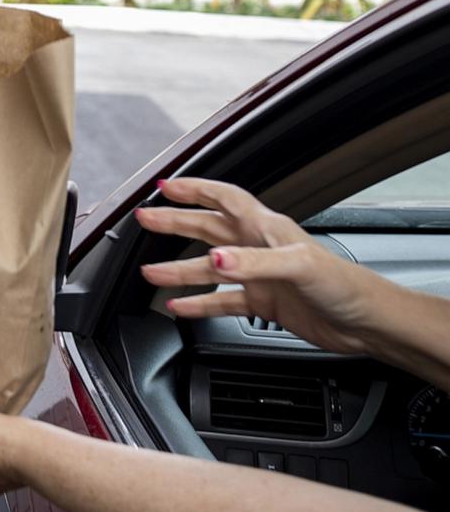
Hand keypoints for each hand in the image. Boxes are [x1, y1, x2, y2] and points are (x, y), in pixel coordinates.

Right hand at [136, 178, 392, 356]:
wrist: (366, 324)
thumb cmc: (345, 286)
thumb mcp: (298, 267)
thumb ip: (253, 262)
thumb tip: (215, 260)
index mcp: (268, 229)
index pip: (225, 199)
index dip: (195, 190)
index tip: (166, 187)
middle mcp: (259, 248)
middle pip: (208, 229)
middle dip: (175, 223)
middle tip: (145, 221)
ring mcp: (259, 276)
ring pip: (208, 268)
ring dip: (179, 270)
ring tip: (150, 273)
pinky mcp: (262, 303)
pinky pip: (221, 302)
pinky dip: (199, 304)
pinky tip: (180, 307)